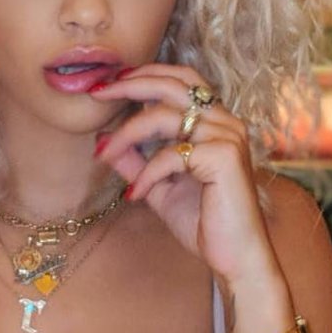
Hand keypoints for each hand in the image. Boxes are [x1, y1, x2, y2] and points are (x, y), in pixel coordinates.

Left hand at [92, 63, 284, 295]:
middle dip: (130, 83)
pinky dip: (147, 173)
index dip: (144, 74)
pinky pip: (171, 155)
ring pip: (165, 115)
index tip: (108, 83)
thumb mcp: (159, 186)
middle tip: (97, 93)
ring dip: (127, 133)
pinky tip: (136, 195)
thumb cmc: (203, 222)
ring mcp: (228, 137)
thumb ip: (136, 161)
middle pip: (174, 82)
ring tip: (105, 154)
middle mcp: (225, 122)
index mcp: (215, 122)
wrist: (234, 258)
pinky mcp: (224, 157)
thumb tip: (104, 138)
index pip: (181, 78)